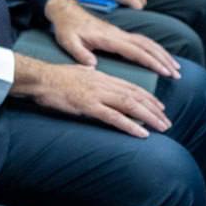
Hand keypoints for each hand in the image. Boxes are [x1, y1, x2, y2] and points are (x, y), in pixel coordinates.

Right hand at [12, 57, 169, 137]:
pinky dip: (130, 125)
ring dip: (148, 118)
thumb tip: (95, 74)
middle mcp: (102, 84)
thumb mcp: (76, 71)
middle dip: (154, 109)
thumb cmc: (54, 77)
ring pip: (129, 105)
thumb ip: (90, 75)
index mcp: (101, 76)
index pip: (130, 86)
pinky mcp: (88, 106)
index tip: (159, 107)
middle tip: (167, 121)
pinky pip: (114, 117)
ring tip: (161, 128)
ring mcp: (96, 94)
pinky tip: (141, 133)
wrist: (39, 78)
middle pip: (135, 96)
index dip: (148, 97)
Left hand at [45, 0, 180, 78]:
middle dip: (163, 59)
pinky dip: (153, 49)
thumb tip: (92, 65)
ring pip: (146, 42)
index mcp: (108, 38)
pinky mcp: (118, 33)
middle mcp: (118, 34)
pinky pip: (141, 41)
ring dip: (161, 53)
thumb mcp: (68, 41)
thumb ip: (80, 53)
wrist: (65, 11)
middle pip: (146, 46)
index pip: (135, 51)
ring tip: (175, 67)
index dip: (151, 61)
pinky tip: (159, 57)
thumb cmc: (66, 28)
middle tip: (177, 74)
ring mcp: (119, 33)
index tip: (165, 72)